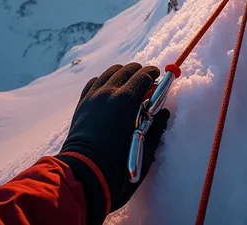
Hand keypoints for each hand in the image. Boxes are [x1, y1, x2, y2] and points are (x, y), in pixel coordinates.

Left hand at [58, 63, 169, 221]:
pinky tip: (108, 91)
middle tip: (145, 82)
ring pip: (110, 72)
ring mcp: (93, 96)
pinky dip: (104, 81)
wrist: (83, 176)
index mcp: (127, 101)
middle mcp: (109, 92)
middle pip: (127, 69)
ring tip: (127, 84)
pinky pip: (94, 82)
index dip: (153, 73)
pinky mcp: (82, 103)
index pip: (143, 74)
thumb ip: (156, 130)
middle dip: (139, 72)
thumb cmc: (117, 168)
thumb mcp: (144, 152)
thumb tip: (164, 114)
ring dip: (122, 74)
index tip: (157, 77)